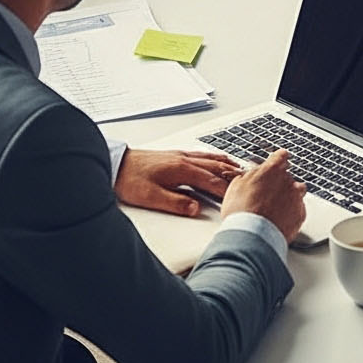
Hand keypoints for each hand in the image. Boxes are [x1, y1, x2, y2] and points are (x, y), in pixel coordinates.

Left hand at [115, 148, 243, 217]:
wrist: (115, 164)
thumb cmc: (130, 180)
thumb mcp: (151, 197)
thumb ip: (175, 203)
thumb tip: (196, 208)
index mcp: (181, 169)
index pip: (210, 180)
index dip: (225, 189)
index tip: (238, 196)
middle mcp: (183, 159)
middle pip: (214, 166)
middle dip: (231, 174)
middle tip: (247, 181)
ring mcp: (179, 155)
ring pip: (209, 158)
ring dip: (225, 163)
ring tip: (239, 168)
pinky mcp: (174, 155)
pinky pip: (201, 154)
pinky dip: (213, 157)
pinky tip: (215, 159)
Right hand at [222, 149, 306, 241]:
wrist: (251, 236)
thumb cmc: (241, 212)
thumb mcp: (236, 186)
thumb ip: (249, 176)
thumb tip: (253, 174)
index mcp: (272, 169)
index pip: (281, 155)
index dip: (278, 159)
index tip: (277, 162)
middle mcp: (287, 180)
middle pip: (287, 177)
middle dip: (279, 184)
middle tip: (266, 196)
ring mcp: (296, 197)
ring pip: (297, 192)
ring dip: (288, 196)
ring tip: (275, 208)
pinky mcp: (300, 214)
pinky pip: (298, 209)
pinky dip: (291, 213)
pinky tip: (279, 220)